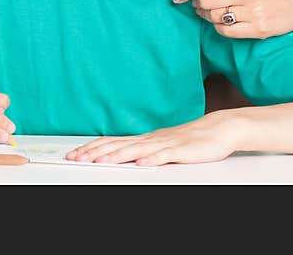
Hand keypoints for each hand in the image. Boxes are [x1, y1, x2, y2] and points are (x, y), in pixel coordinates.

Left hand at [65, 111, 246, 165]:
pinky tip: (140, 163)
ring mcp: (165, 144)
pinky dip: (151, 159)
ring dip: (116, 156)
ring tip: (100, 161)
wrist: (218, 129)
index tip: (74, 153)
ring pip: (136, 150)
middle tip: (76, 158)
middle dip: (95, 153)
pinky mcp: (181, 151)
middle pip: (117, 145)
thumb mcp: (160, 145)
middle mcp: (149, 139)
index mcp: (143, 139)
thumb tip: (118, 154)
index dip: (91, 148)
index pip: (111, 142)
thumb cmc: (189, 139)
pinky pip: (165, 156)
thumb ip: (141, 150)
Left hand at [173, 0, 292, 37]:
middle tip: (198, 4)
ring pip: (213, 16)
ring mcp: (252, 11)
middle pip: (204, 1)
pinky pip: (225, 30)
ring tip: (210, 12)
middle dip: (196, 4)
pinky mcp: (257, 28)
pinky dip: (219, 27)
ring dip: (206, 16)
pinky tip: (223, 21)